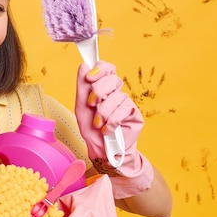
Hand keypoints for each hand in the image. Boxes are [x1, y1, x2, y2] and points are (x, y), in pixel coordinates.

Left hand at [75, 61, 152, 198]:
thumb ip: (82, 86)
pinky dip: (112, 122)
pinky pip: (123, 110)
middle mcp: (116, 92)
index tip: (89, 77)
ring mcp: (127, 102)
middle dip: (98, 92)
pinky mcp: (135, 114)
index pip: (107, 68)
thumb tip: (84, 65)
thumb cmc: (91, 129)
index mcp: (104, 88)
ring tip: (98, 124)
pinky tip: (108, 129)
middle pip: (112, 79)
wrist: (102, 151)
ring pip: (116, 96)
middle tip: (92, 105)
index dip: (100, 69)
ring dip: (103, 112)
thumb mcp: (81, 107)